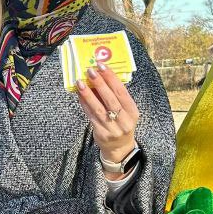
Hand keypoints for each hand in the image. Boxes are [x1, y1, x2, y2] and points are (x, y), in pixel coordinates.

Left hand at [76, 64, 138, 178]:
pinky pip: (91, 116)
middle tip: (90, 71)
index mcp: (133, 111)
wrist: (119, 148)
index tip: (102, 66)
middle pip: (111, 99)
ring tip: (80, 82)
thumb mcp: (125, 111)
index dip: (111, 78)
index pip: (122, 92)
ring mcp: (113, 128)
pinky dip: (84, 104)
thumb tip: (100, 76)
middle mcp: (125, 120)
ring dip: (88, 94)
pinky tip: (79, 95)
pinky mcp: (101, 134)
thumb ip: (115, 97)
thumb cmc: (121, 123)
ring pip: (99, 108)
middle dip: (100, 84)